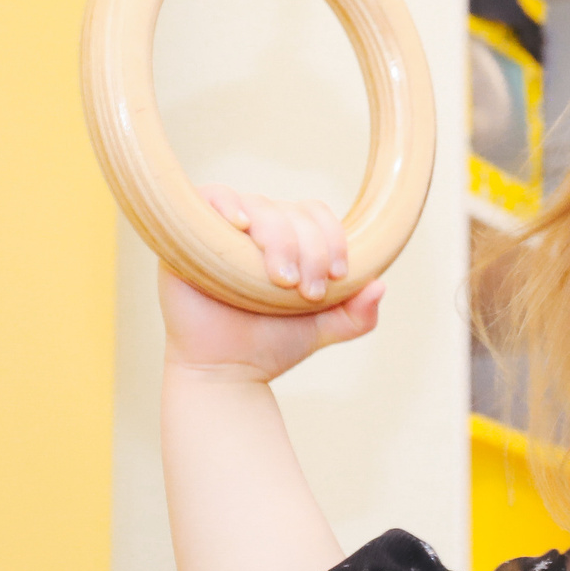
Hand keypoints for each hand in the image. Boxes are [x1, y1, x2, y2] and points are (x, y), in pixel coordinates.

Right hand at [158, 185, 384, 381]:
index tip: (337, 275)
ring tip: (281, 281)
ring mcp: (223, 229)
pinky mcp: (189, 235)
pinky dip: (228, 204)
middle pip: (291, 212)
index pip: (315, 214)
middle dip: (309, 250)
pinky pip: (209, 197)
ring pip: (260, 207)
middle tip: (306, 291)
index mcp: (290, 240)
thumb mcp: (324, 329)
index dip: (332, 238)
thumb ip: (357, 314)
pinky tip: (242, 226)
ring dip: (279, 239)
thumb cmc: (270, 345)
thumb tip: (380, 285)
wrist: (225, 372)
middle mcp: (257, 229)